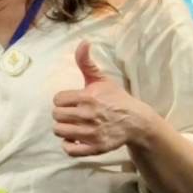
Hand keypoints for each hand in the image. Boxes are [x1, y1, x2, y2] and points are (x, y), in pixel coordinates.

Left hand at [52, 42, 153, 156]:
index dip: (62, 100)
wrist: (136, 121)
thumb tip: (83, 41)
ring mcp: (92, 133)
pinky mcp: (95, 148)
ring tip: (72, 126)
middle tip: (70, 114)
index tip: (71, 102)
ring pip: (60, 131)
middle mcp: (89, 115)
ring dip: (63, 129)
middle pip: (56, 116)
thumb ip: (86, 62)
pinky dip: (69, 145)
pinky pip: (70, 150)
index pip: (58, 99)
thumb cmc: (116, 99)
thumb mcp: (102, 79)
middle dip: (61, 114)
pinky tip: (75, 139)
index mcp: (88, 97)